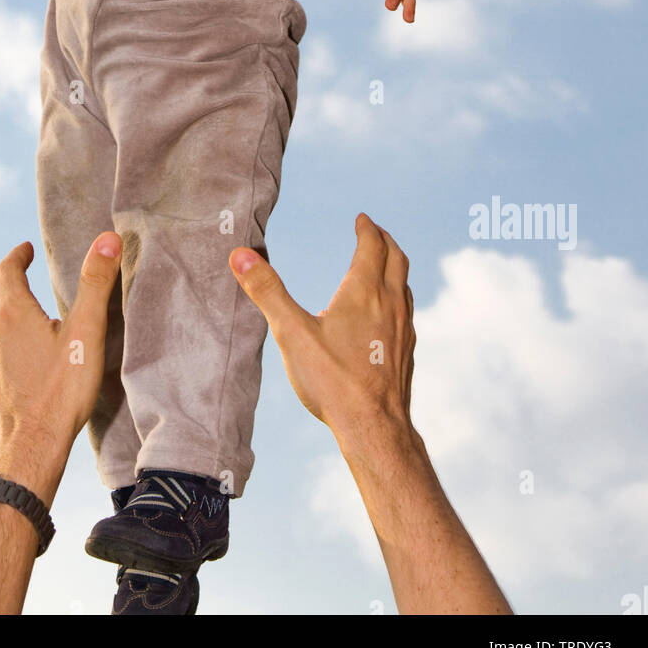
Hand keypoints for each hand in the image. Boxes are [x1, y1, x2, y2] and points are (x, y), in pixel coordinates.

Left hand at [0, 235, 121, 462]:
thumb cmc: (61, 390)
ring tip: (20, 298)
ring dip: (0, 299)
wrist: (31, 447)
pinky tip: (15, 342)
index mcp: (12, 311)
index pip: (7, 269)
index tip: (28, 249)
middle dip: (6, 272)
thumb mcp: (86, 331)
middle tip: (21, 265)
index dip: (18, 255)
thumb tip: (107, 238)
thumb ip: (95, 282)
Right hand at [229, 213, 415, 441]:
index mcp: (364, 292)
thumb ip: (267, 291)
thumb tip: (241, 255)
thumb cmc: (332, 381)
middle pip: (397, 259)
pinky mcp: (406, 352)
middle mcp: (390, 304)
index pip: (372, 246)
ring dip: (394, 268)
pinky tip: (384, 316)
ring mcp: (403, 329)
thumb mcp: (291, 333)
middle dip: (385, 240)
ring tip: (381, 268)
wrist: (375, 429)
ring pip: (404, 286)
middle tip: (374, 232)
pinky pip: (405, 312)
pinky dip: (396, 298)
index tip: (361, 219)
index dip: (366, 229)